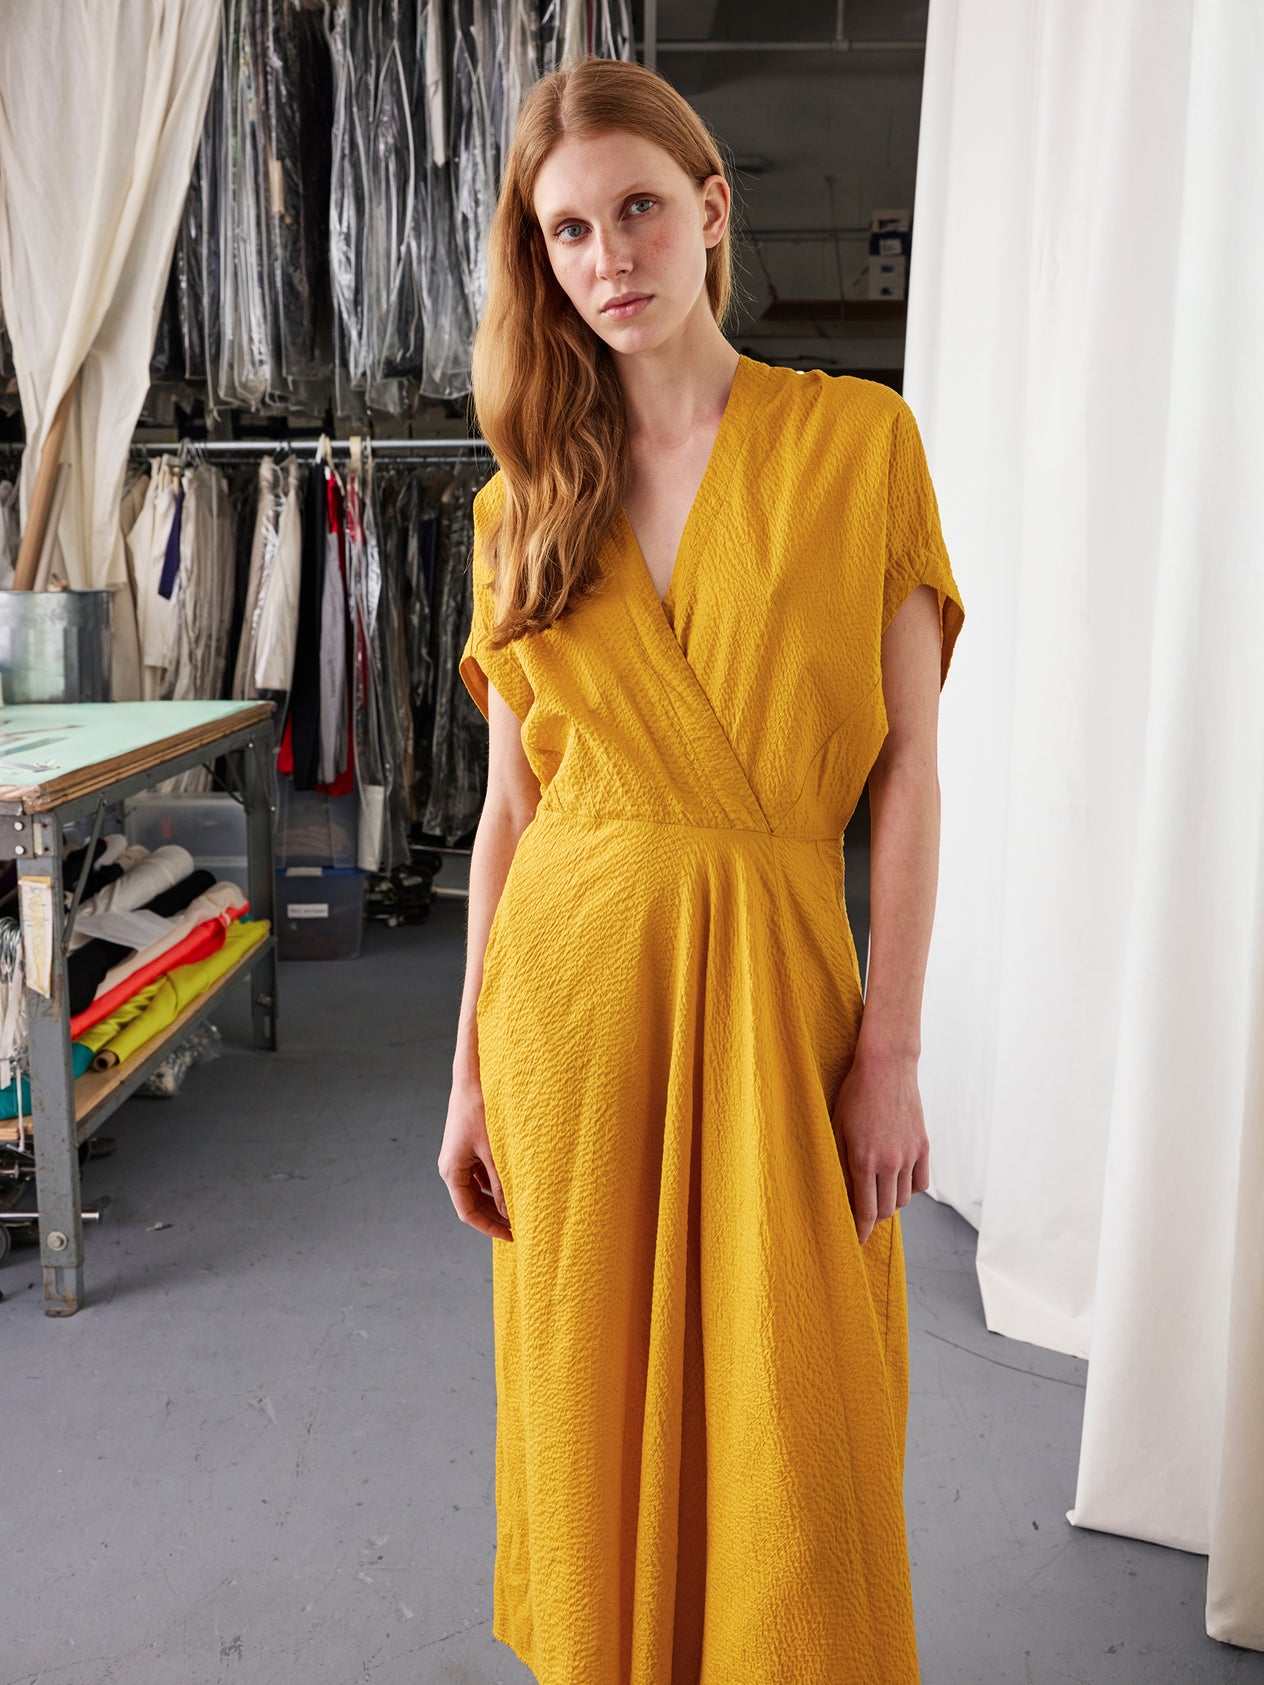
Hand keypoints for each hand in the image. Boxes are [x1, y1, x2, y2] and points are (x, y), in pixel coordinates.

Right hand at [438, 1076, 512, 1241]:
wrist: (473, 1077)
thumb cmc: (481, 1110)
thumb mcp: (494, 1151)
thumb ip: (501, 1184)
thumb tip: (510, 1213)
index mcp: (452, 1171)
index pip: (467, 1213)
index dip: (490, 1228)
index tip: (512, 1237)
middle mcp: (451, 1167)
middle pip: (471, 1204)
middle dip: (494, 1217)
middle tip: (520, 1227)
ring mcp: (459, 1157)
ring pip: (476, 1190)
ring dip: (495, 1201)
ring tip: (520, 1210)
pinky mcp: (467, 1148)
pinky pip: (480, 1175)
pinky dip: (495, 1185)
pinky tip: (513, 1188)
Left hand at [830, 1048, 929, 1245]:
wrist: (886, 1067)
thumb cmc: (854, 1094)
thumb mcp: (837, 1127)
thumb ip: (838, 1162)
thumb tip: (840, 1192)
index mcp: (863, 1160)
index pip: (864, 1210)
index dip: (861, 1230)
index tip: (856, 1241)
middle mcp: (889, 1162)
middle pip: (885, 1210)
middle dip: (873, 1219)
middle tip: (863, 1217)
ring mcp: (909, 1155)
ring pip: (903, 1199)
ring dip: (890, 1203)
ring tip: (878, 1196)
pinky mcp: (923, 1146)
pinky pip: (920, 1183)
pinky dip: (909, 1189)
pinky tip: (897, 1182)